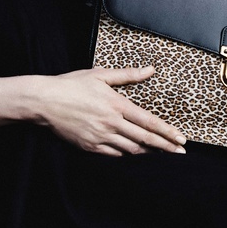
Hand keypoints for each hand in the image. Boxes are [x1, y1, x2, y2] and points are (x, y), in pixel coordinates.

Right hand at [34, 66, 186, 156]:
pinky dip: (127, 156)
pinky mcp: (90, 147)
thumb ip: (127, 75)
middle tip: (181, 155)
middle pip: (144, 139)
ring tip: (163, 158)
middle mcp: (111, 123)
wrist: (44, 102)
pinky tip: (136, 156)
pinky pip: (114, 155)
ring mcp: (100, 137)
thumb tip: (150, 69)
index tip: (181, 139)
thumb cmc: (72, 85)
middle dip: (165, 147)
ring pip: (131, 150)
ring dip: (148, 154)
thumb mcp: (100, 74)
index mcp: (116, 104)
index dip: (167, 131)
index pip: (148, 121)